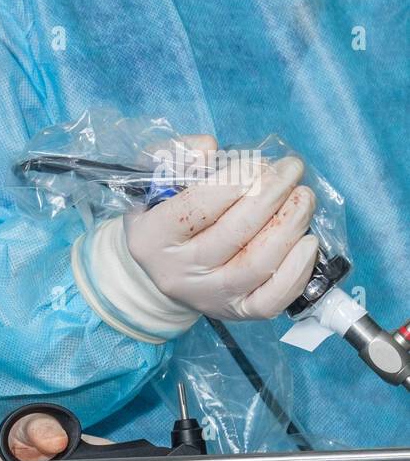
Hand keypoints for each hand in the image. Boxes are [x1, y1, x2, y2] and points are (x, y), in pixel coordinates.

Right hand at [124, 143, 317, 320]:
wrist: (160, 269)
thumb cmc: (163, 215)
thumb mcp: (154, 179)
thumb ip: (176, 155)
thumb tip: (209, 148)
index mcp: (152, 238)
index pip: (199, 205)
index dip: (237, 179)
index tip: (258, 162)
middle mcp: (177, 273)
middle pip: (235, 232)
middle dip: (273, 193)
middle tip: (291, 169)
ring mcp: (208, 296)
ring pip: (259, 264)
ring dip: (291, 224)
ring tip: (304, 197)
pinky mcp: (237, 312)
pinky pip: (274, 298)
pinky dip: (298, 269)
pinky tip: (308, 241)